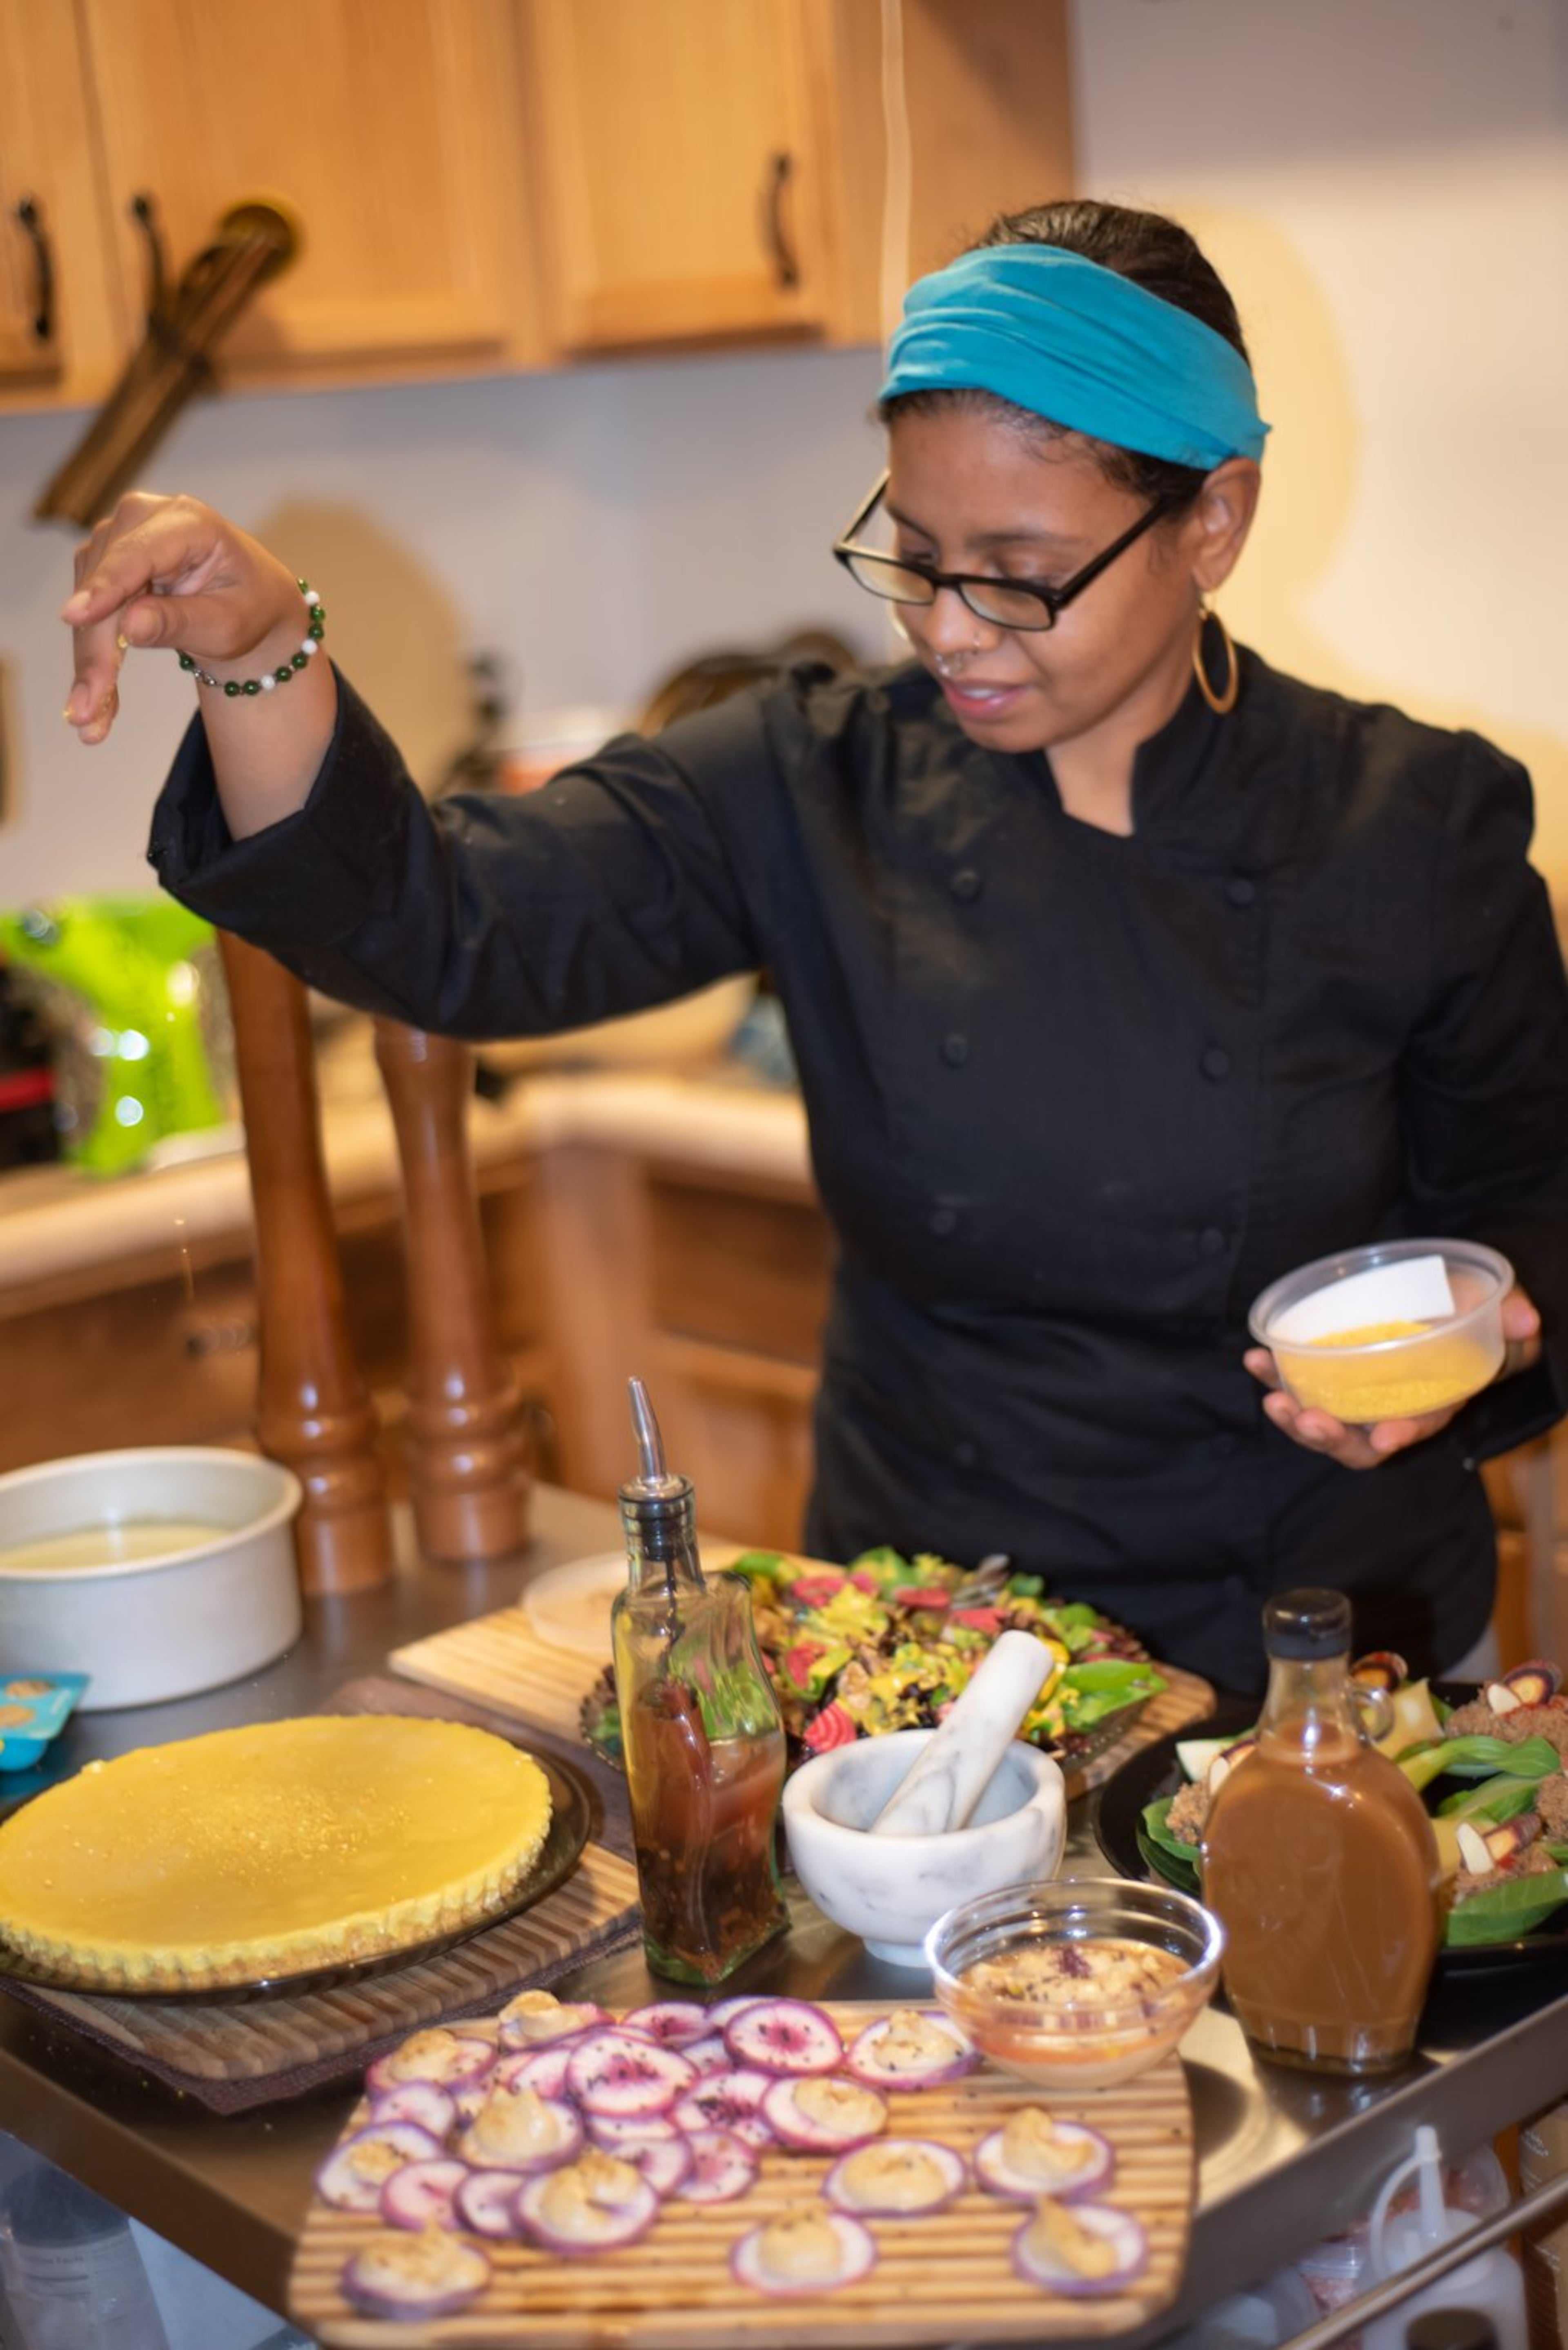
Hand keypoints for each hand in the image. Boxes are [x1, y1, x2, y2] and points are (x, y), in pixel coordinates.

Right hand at [60, 491, 306, 746]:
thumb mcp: (227, 624)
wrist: (251, 602)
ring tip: (90, 721)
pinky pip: (90, 616)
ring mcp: (118, 540)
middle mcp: (144, 519)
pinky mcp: (104, 566)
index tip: (74, 618)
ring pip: (90, 606)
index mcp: (188, 521)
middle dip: (96, 652)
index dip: (105, 588)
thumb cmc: (249, 607)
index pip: (136, 554)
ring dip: (89, 665)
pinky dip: (93, 662)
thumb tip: (129, 626)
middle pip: (106, 587)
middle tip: (86, 712)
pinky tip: (93, 706)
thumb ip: (180, 622)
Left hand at [1244, 1284, 1542, 1470]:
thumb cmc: (1473, 1317)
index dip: (1403, 1434)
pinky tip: (1254, 1360)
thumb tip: (1526, 1319)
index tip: (1385, 1437)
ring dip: (1295, 1420)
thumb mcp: (1498, 1314)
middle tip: (1307, 1418)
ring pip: (1325, 1427)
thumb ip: (1511, 1317)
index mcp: (1437, 1400)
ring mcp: (1358, 1400)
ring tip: (1271, 1399)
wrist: (1446, 1311)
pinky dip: (1276, 1380)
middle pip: (1360, 1444)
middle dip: (1331, 1438)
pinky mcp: (1330, 1380)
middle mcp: (1394, 1410)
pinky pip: (1301, 1390)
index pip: (1420, 1425)